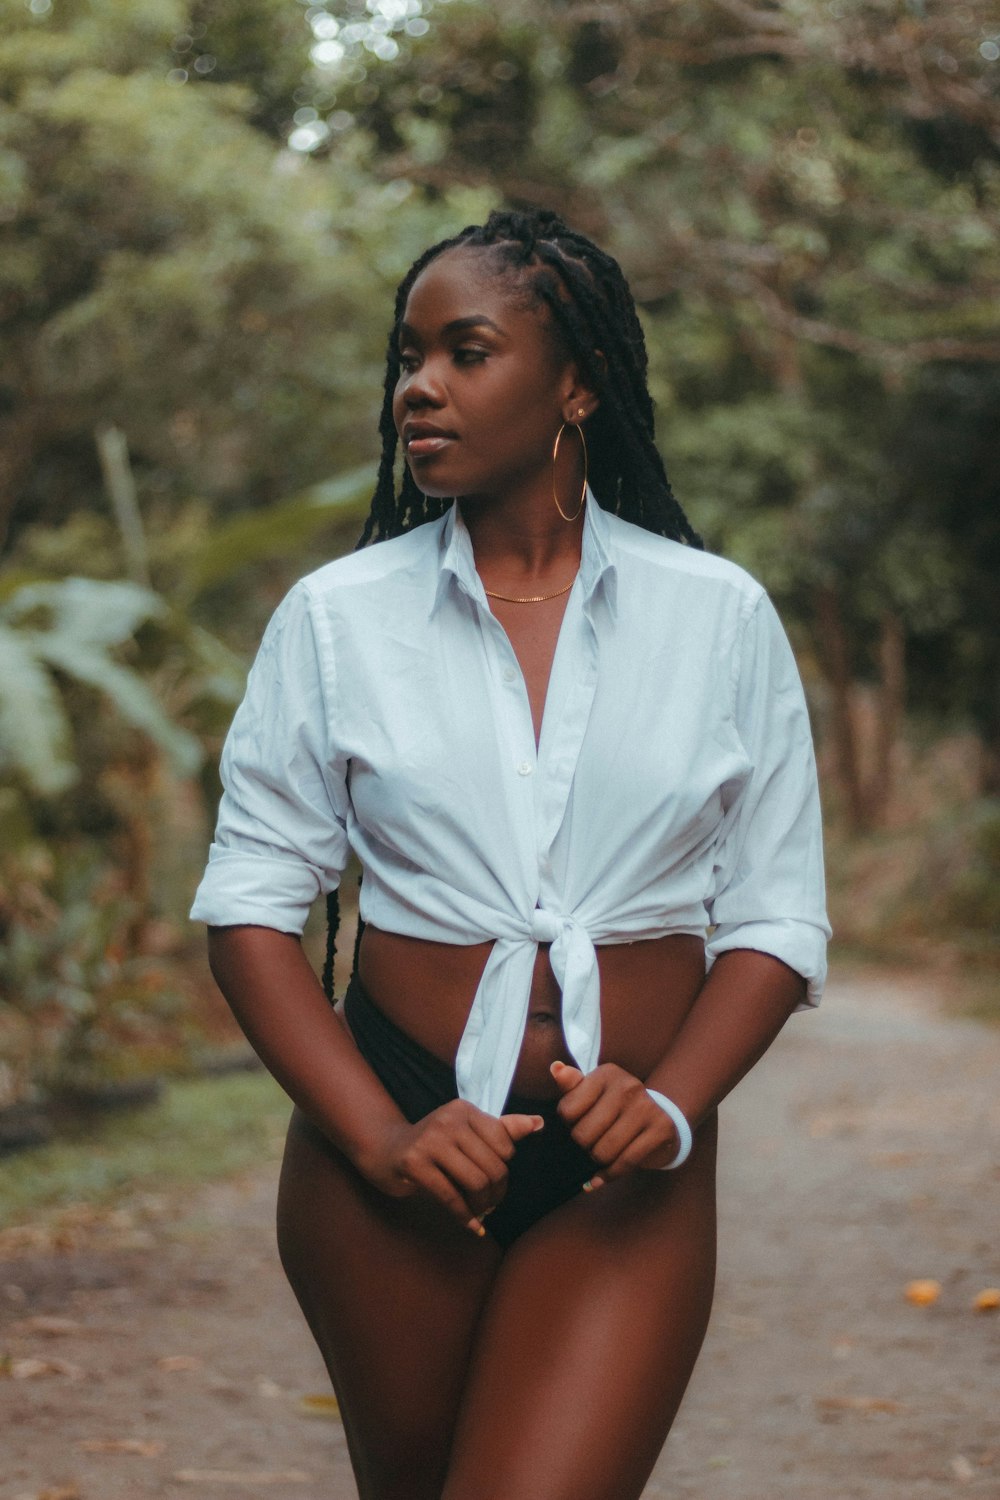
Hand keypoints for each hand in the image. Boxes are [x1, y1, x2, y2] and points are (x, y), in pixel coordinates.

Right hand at [361, 1101, 542, 1235]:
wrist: (385, 1150)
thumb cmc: (433, 1143)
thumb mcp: (467, 1131)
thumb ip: (503, 1129)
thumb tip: (539, 1123)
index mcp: (465, 1109)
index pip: (505, 1144)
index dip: (505, 1168)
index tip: (495, 1180)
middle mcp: (449, 1120)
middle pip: (494, 1166)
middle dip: (496, 1193)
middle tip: (491, 1204)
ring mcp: (430, 1140)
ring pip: (476, 1182)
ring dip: (482, 1206)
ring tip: (480, 1212)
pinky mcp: (414, 1162)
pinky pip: (451, 1197)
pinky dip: (465, 1217)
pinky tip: (472, 1227)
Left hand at [550, 1060, 679, 1188]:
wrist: (660, 1118)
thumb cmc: (616, 1107)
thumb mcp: (593, 1093)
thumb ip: (571, 1086)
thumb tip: (556, 1068)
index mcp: (606, 1074)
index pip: (567, 1111)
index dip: (568, 1125)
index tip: (579, 1124)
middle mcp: (628, 1086)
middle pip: (583, 1135)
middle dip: (583, 1145)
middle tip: (591, 1142)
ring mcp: (646, 1107)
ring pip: (603, 1152)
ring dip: (597, 1161)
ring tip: (601, 1153)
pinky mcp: (661, 1129)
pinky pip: (625, 1163)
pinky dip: (609, 1175)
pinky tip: (602, 1176)